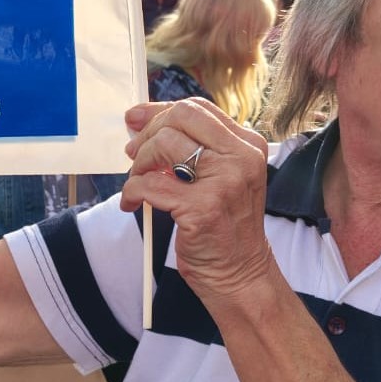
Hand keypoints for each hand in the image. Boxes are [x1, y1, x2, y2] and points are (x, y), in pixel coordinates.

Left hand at [120, 98, 273, 307]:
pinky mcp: (202, 209)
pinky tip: (133, 203)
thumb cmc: (225, 225)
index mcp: (248, 145)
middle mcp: (241, 158)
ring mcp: (223, 183)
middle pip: (180, 117)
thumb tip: (141, 121)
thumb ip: (194, 147)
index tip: (136, 120)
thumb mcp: (223, 176)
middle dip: (149, 133)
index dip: (159, 111)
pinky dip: (132, 192)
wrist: (241, 273)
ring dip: (139, 163)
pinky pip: (150, 184)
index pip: (198, 108)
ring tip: (138, 182)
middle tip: (135, 155)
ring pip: (163, 144)